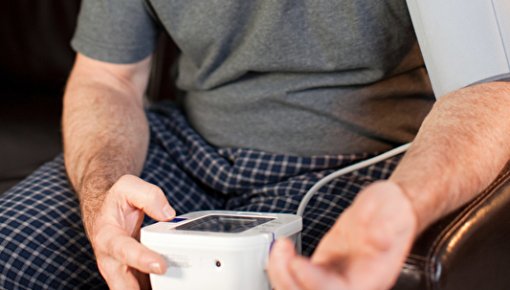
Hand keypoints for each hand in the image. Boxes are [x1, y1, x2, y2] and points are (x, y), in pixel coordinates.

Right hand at [88, 175, 175, 289]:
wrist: (104, 212)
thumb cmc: (115, 202)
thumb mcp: (128, 186)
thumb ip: (149, 196)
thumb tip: (167, 213)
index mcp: (108, 237)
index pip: (124, 251)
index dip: (142, 259)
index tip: (161, 265)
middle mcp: (111, 260)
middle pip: (123, 286)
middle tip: (166, 287)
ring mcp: (121, 272)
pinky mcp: (131, 278)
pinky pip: (142, 288)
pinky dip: (154, 288)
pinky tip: (170, 286)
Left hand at [267, 181, 416, 289]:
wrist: (389, 208)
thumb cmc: (394, 211)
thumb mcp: (394, 211)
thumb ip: (387, 226)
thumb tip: (380, 238)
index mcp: (372, 277)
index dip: (313, 281)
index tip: (297, 262)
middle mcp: (351, 284)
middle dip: (289, 280)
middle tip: (281, 251)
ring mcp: (333, 278)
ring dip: (282, 274)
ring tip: (280, 248)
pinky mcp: (321, 268)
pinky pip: (297, 277)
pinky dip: (283, 266)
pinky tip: (283, 248)